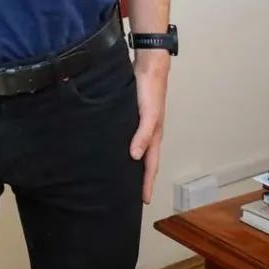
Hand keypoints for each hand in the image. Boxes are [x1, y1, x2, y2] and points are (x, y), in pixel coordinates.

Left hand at [129, 51, 169, 204]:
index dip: (147, 183)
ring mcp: (140, 125)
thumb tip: (135, 156)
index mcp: (154, 136)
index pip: (150, 165)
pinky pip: (128, 136)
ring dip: (131, 163)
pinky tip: (114, 148)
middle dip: (140, 178)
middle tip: (129, 194)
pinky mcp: (131, 115)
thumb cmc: (151, 91)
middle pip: (144, 161)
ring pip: (136, 149)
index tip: (144, 201)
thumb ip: (142, 134)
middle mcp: (147, 133)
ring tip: (120, 176)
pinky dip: (124, 146)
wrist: (148, 67)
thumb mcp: (149, 114)